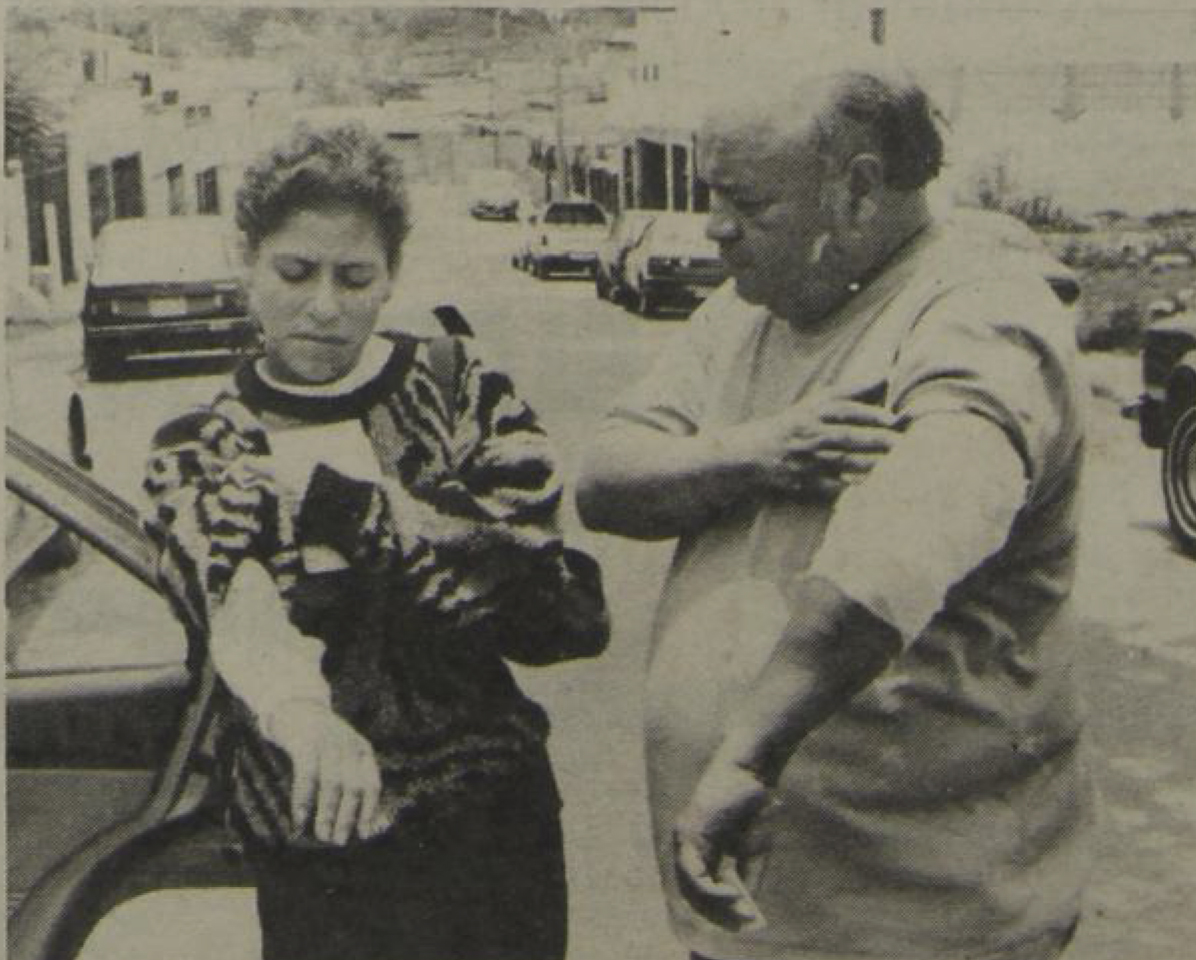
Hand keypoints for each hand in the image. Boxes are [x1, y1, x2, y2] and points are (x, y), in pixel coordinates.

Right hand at [266, 699, 389, 844]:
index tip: (363, 834)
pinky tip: (299, 818)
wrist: (296, 707)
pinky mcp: (306, 743)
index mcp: (362, 751)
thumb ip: (352, 781)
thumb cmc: (320, 742)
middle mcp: (349, 746)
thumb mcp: (342, 755)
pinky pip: (307, 776)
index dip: (369, 811)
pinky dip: (304, 799)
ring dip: (327, 813)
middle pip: (353, 787)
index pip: (372, 784)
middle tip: (339, 841)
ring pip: (332, 784)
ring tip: (322, 835)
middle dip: (347, 817)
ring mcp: (328, 743)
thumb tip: (366, 823)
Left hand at [674, 762, 769, 929]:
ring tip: (739, 912)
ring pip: (689, 885)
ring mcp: (684, 837)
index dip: (718, 904)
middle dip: (717, 910)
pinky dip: (711, 890)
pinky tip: (732, 896)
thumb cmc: (753, 803)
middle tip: (741, 922)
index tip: (741, 918)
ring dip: (715, 904)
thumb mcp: (752, 845)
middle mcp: (686, 842)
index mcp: (700, 844)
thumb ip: (745, 871)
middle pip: (691, 888)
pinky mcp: (689, 833)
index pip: (699, 883)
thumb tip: (746, 902)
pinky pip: (693, 873)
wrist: (751, 770)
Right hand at [721, 389, 898, 497]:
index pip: (845, 410)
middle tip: (903, 444)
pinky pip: (833, 488)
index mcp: (815, 412)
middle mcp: (810, 434)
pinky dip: (852, 489)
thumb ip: (852, 391)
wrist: (752, 454)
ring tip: (898, 466)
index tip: (893, 420)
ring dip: (870, 465)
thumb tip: (886, 375)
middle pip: (847, 437)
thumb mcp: (816, 403)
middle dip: (875, 441)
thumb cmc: (794, 425)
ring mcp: (806, 460)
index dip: (869, 415)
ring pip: (843, 463)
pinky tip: (874, 489)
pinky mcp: (804, 484)